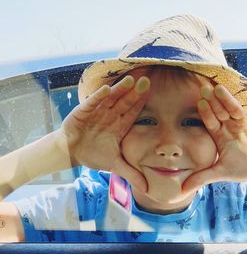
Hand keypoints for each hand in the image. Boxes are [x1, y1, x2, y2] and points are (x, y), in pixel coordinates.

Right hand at [59, 75, 149, 191]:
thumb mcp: (114, 165)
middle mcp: (111, 116)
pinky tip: (106, 89)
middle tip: (146, 81)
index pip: (133, 112)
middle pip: (124, 102)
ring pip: (110, 99)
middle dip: (135, 92)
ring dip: (119, 89)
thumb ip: (131, 174)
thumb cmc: (95, 154)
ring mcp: (97, 112)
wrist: (72, 153)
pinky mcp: (83, 112)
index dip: (142, 103)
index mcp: (120, 126)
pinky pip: (92, 103)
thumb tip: (147, 189)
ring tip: (130, 80)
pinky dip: (98, 97)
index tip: (152, 94)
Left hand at [182, 84, 246, 192]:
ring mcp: (245, 122)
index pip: (211, 122)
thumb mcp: (221, 173)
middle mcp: (230, 125)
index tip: (199, 103)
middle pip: (221, 111)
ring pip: (236, 109)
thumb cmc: (242, 167)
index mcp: (220, 134)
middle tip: (205, 88)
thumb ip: (202, 178)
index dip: (205, 113)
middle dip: (213, 101)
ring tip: (221, 88)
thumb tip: (181, 190)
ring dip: (229, 99)